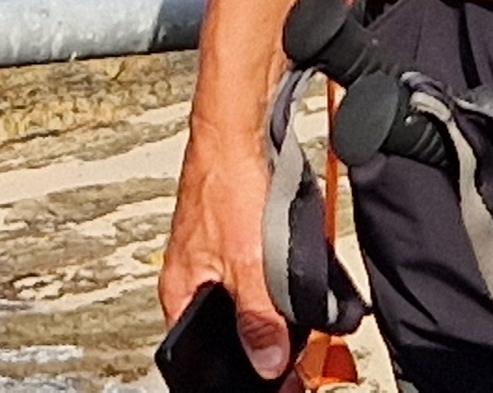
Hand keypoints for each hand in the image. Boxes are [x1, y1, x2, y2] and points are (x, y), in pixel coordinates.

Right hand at [157, 125, 295, 384]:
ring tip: (309, 316)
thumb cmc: (225, 180)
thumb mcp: (249, 263)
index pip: (204, 355)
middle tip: (303, 353)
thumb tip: (268, 363)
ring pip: (252, 305)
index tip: (281, 381)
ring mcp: (219, 258)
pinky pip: (263, 277)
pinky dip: (285, 286)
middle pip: (232, 332)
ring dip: (280, 315)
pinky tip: (309, 284)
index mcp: (183, 294)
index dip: (242, 373)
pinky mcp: (241, 239)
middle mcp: (197, 280)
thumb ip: (259, 318)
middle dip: (268, 344)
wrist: (237, 126)